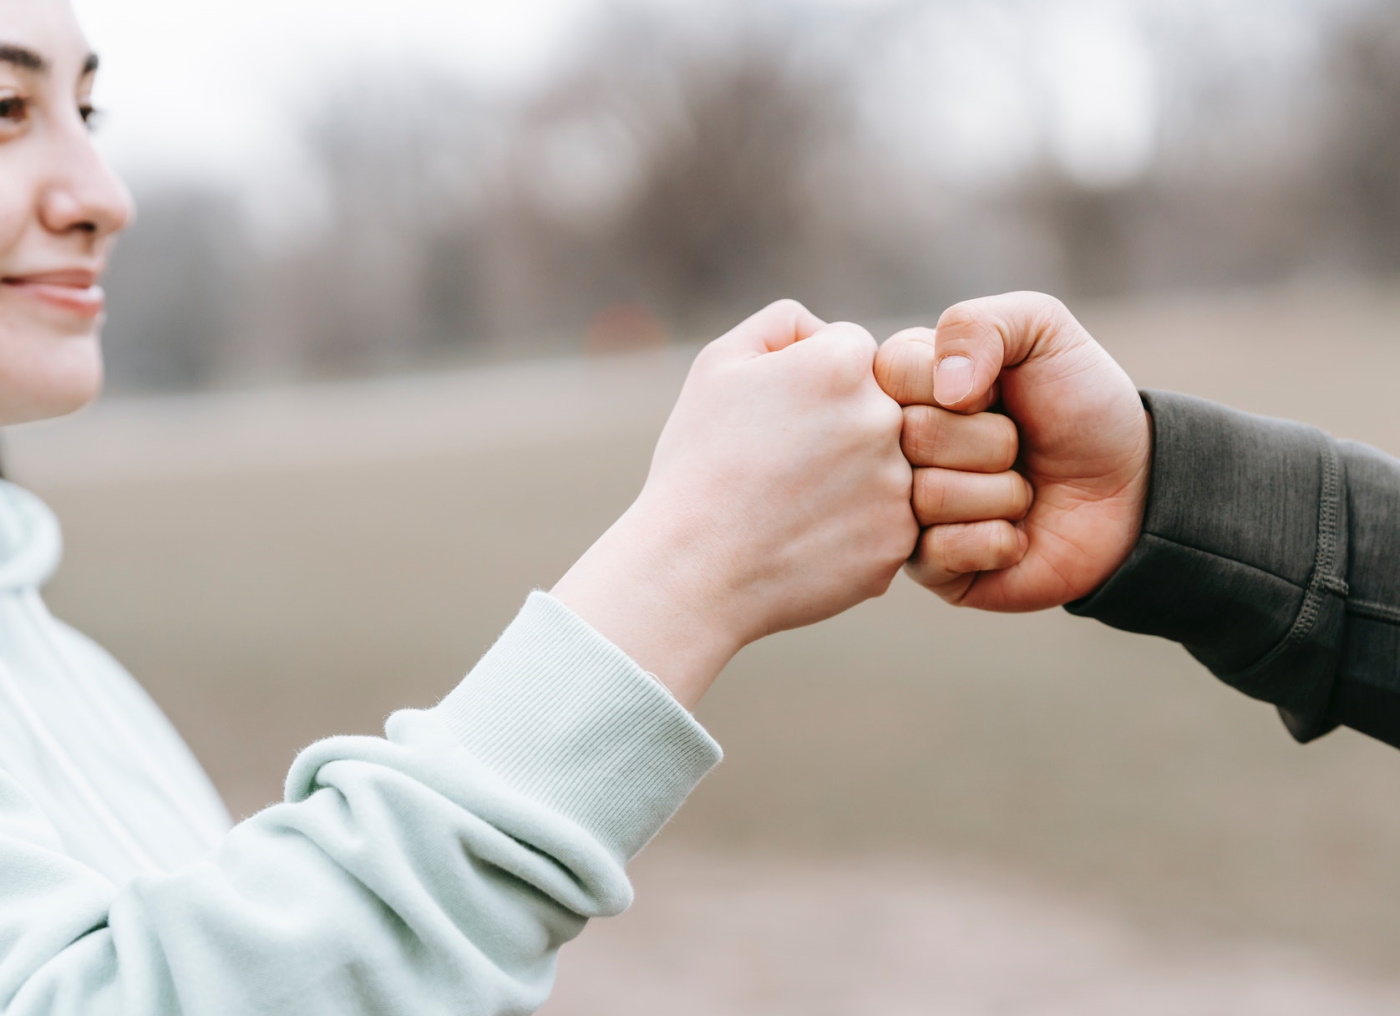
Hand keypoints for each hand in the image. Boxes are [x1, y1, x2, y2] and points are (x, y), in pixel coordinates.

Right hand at [554, 300, 918, 706]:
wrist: (693, 567)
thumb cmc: (698, 462)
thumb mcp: (718, 365)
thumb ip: (782, 325)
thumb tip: (824, 329)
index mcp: (843, 363)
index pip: (851, 351)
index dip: (808, 384)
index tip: (775, 419)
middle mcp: (883, 417)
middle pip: (877, 407)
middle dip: (837, 429)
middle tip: (781, 467)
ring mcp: (897, 484)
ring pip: (885, 466)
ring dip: (849, 480)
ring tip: (789, 506)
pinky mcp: (897, 541)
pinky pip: (886, 521)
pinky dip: (852, 530)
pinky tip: (804, 539)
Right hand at [875, 292, 1150, 611]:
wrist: (1133, 489)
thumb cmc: (1081, 405)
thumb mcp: (1042, 331)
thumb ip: (979, 325)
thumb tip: (944, 390)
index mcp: (904, 384)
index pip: (892, 372)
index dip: (963, 384)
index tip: (997, 391)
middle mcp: (893, 447)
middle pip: (912, 436)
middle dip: (991, 441)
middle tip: (1018, 446)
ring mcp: (905, 508)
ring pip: (928, 496)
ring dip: (1001, 493)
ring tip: (1021, 489)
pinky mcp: (928, 566)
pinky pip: (939, 552)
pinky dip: (996, 540)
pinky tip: (1015, 535)